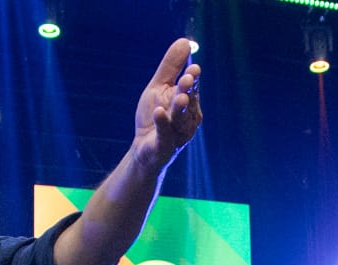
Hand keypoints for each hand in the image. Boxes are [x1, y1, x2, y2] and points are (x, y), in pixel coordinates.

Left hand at [131, 38, 202, 171]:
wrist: (144, 150)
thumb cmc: (154, 117)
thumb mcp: (159, 87)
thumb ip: (171, 67)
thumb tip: (185, 41)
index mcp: (188, 103)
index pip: (192, 89)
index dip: (193, 80)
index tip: (193, 69)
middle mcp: (187, 119)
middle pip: (188, 103)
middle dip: (188, 91)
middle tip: (187, 79)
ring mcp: (177, 134)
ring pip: (180, 120)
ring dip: (180, 108)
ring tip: (180, 97)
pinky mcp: (164, 146)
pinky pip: (164, 135)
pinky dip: (162, 124)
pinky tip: (159, 112)